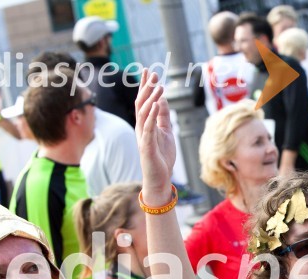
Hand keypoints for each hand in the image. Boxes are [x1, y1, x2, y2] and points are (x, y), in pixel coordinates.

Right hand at [135, 69, 175, 204]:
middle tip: (152, 73)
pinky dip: (152, 116)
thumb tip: (163, 99)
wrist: (159, 178)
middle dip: (146, 88)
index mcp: (146, 124)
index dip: (146, 86)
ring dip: (151, 99)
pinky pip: (148, 128)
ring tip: (159, 87)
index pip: (144, 101)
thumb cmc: (162, 156)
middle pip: (141, 103)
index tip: (148, 71)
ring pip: (144, 113)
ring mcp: (143, 136)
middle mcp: (141, 128)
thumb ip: (164, 116)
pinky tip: (157, 105)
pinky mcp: (146, 146)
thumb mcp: (166, 132)